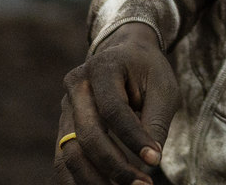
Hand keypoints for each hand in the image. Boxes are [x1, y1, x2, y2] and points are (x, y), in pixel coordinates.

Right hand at [55, 21, 178, 184]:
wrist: (126, 53)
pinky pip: (63, 160)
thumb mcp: (163, 88)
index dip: (133, 138)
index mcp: (103, 66)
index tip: (155, 160)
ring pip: (69, 153)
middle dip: (114, 166)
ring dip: (94, 180)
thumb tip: (150, 162)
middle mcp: (76, 85)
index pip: (113, 109)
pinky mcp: (62, 126)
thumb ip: (155, 122)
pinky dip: (78, 180)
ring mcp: (65, 107)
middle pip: (88, 135)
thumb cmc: (149, 72)